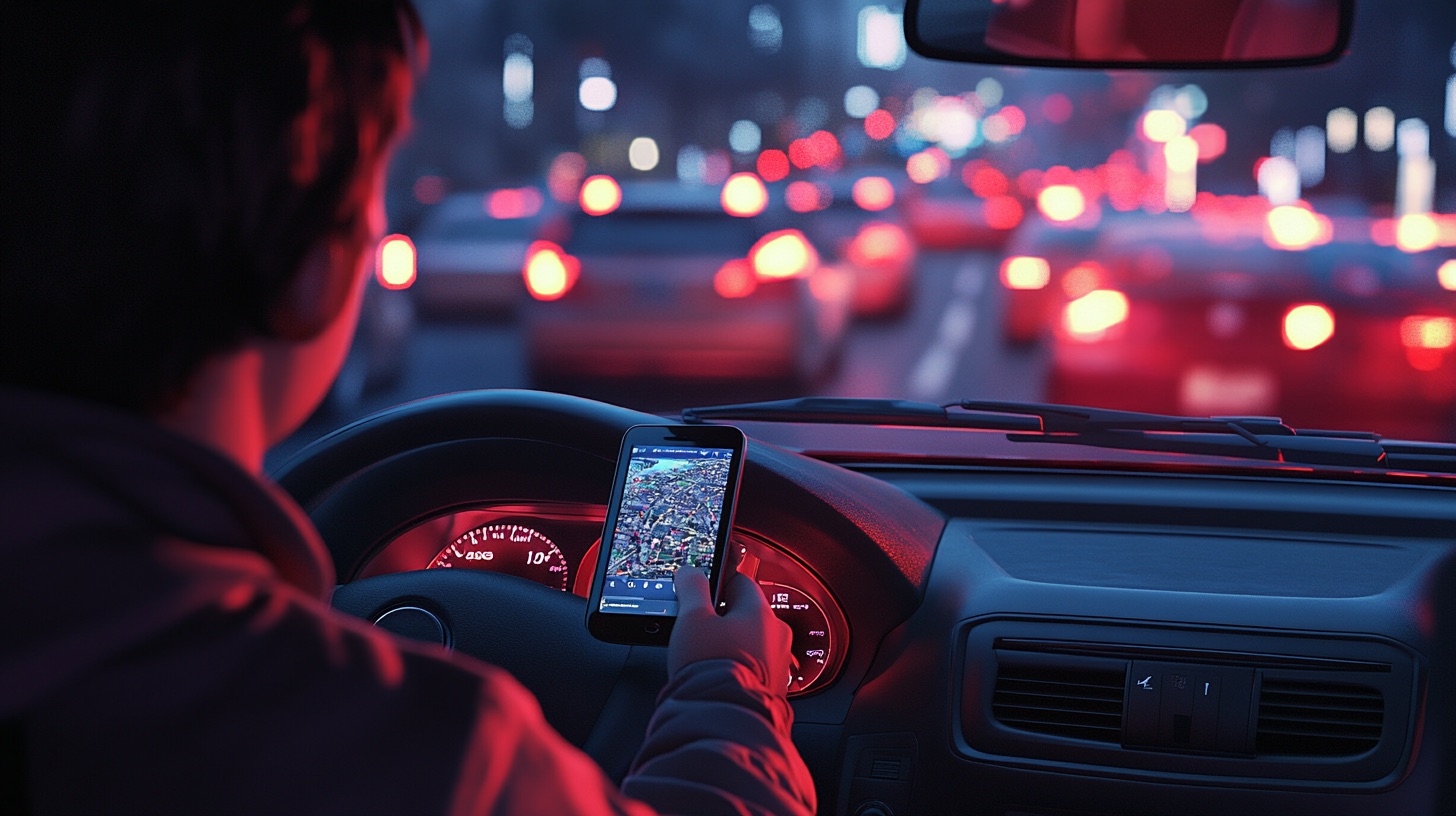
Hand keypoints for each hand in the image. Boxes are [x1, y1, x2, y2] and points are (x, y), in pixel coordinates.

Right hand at [668, 568, 792, 690]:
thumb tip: (691, 573)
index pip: (740, 581)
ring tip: (706, 658)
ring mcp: (779, 663)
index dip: (716, 583)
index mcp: (760, 612)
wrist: (726, 720)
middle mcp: (777, 635)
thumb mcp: (692, 619)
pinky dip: (738, 669)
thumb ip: (692, 589)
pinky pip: (754, 668)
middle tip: (697, 630)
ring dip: (731, 646)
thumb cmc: (712, 670)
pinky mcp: (775, 689)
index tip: (701, 590)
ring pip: (750, 643)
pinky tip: (719, 677)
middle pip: (746, 614)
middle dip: (722, 620)